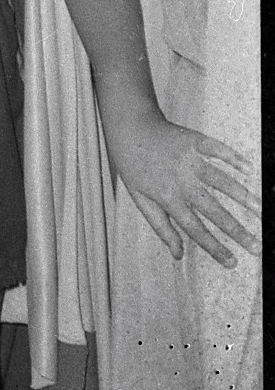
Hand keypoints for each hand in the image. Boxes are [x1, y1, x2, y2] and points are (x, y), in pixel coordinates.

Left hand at [106, 98, 259, 267]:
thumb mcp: (139, 198)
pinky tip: (249, 170)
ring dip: (242, 195)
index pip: (194, 228)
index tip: (232, 262)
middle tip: (256, 247)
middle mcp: (180, 180)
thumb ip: (160, 226)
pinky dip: (234, 158)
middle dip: (236, 230)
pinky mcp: (194, 140)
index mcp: (166, 196)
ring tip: (261, 210)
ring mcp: (188, 159)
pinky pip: (218, 150)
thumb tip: (178, 255)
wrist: (128, 126)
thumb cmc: (133, 164)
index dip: (213, 247)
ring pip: (220, 180)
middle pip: (213, 209)